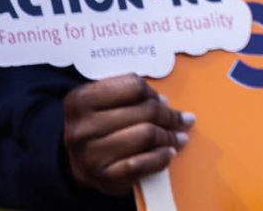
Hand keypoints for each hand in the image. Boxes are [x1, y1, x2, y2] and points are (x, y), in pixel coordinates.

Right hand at [63, 75, 190, 193]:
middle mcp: (82, 128)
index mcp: (81, 100)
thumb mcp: (105, 102)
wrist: (79, 164)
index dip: (153, 93)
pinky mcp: (103, 177)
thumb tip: (166, 103)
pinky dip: (161, 158)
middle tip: (183, 120)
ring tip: (179, 137)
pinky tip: (169, 153)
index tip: (161, 100)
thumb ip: (132, 95)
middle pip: (146, 110)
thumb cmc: (101, 127)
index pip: (134, 86)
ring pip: (147, 135)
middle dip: (170, 115)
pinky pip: (142, 164)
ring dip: (170, 136)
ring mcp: (90, 155)